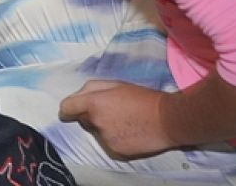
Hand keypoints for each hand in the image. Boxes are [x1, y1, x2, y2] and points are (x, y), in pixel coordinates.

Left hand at [59, 80, 175, 158]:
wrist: (169, 120)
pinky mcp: (116, 151)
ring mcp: (105, 139)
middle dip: (91, 115)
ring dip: (104, 128)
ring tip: (125, 121)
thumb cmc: (143, 98)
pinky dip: (115, 139)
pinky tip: (130, 132)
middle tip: (112, 110)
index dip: (68, 109)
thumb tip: (79, 96)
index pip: (66, 108)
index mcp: (93, 103)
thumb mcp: (115, 84)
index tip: (71, 111)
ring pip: (97, 132)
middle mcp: (96, 123)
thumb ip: (92, 88)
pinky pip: (109, 144)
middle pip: (83, 120)